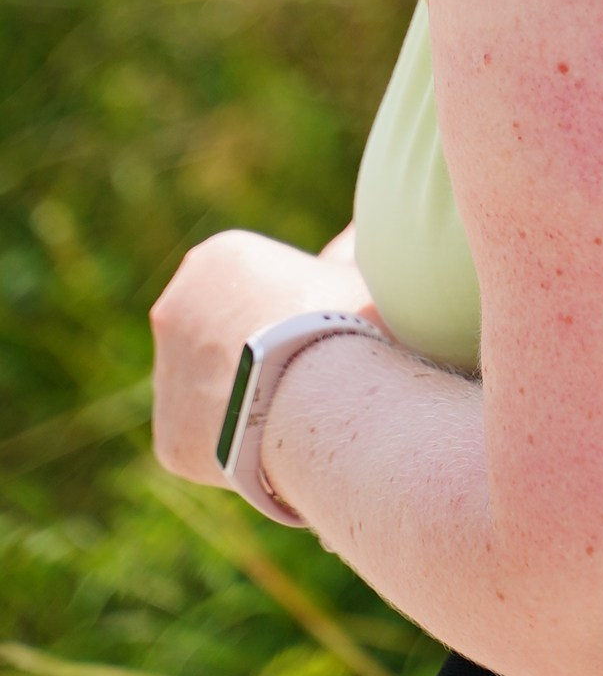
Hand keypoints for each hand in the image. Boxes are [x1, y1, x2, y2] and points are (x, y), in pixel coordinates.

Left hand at [149, 227, 378, 488]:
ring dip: (241, 398)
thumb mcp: (357, 274)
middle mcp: (174, 308)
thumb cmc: (342, 323)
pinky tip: (274, 444)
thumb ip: (350, 253)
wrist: (313, 396)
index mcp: (216, 259)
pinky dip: (235, 446)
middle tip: (309, 373)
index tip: (323, 328)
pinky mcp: (169, 434)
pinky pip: (205, 441)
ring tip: (293, 414)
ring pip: (207, 387)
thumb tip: (364, 229)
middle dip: (257, 352)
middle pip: (221, 332)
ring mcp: (166, 375)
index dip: (293, 308)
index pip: (251, 284)